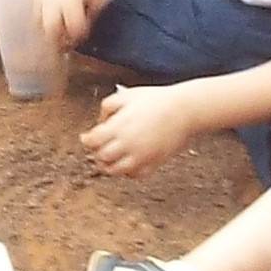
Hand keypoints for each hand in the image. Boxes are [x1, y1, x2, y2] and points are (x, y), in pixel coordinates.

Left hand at [84, 81, 206, 176]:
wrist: (184, 110)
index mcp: (118, 127)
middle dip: (96, 153)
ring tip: (111, 157)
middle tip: (98, 148)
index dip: (87, 140)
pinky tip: (129, 162)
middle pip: (101, 158)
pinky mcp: (153, 163)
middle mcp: (127, 145)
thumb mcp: (126, 95)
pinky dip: (128, 172)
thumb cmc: (156, 100)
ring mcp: (140, 157)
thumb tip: (101, 123)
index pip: (92, 142)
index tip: (87, 138)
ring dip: (109, 165)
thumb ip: (107, 106)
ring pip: (115, 171)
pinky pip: (135, 175)